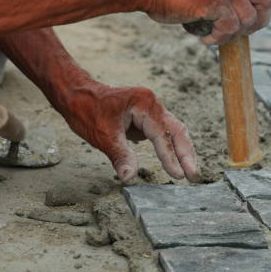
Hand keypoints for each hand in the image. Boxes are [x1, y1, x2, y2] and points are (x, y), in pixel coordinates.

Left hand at [62, 83, 199, 182]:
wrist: (76, 94)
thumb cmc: (87, 110)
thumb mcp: (103, 136)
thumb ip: (121, 156)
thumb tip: (129, 177)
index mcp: (144, 104)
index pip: (162, 134)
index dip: (170, 157)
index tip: (178, 175)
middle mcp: (152, 103)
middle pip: (177, 130)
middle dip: (186, 154)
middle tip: (194, 176)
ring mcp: (151, 108)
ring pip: (174, 130)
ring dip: (182, 150)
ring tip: (190, 171)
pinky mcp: (148, 116)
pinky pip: (165, 131)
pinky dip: (172, 146)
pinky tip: (177, 161)